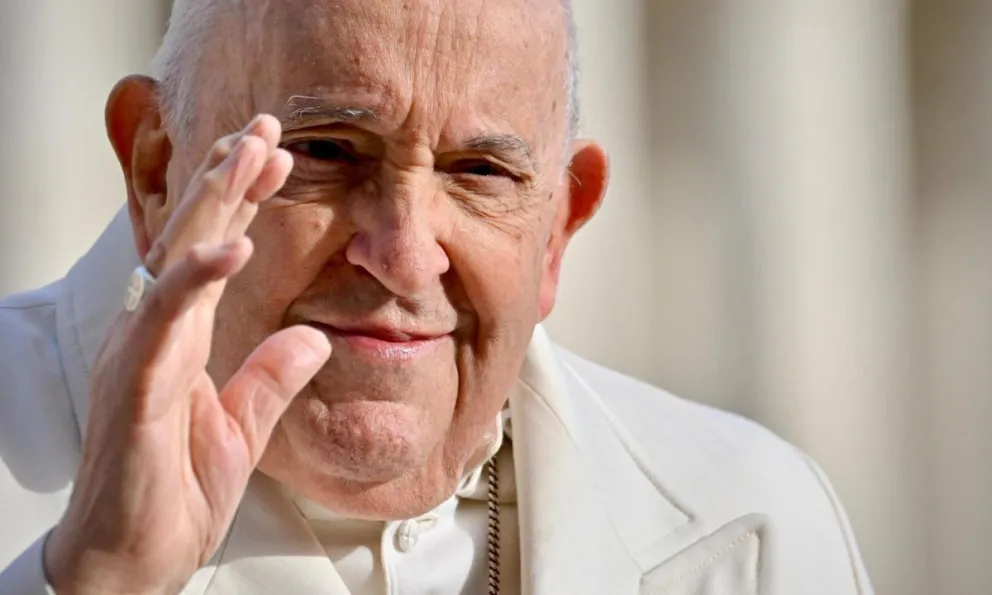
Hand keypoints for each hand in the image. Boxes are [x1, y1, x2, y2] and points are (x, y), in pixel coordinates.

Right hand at [43, 115, 331, 593]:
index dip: (240, 204)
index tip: (278, 159)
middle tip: (265, 127)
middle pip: (193, 240)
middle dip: (228, 179)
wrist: (133, 563)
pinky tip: (232, 244)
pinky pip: (166, 322)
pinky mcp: (137, 389)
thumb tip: (314, 337)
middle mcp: (156, 337)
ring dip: (213, 204)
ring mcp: (142, 358)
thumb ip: (272, 378)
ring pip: (176, 261)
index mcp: (181, 341)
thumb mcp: (242, 429)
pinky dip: (197, 279)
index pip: (212, 255)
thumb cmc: (174, 495)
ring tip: (249, 153)